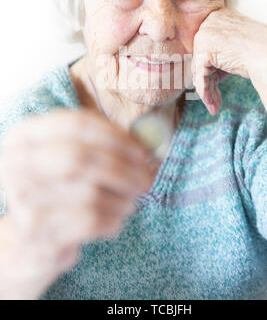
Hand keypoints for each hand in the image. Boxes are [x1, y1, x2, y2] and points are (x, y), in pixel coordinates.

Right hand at [0, 108, 152, 298]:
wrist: (28, 241)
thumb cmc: (57, 190)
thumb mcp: (66, 158)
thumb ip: (100, 144)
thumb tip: (149, 141)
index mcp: (25, 136)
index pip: (77, 124)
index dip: (116, 136)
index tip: (143, 151)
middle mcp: (17, 165)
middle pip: (81, 158)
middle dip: (123, 169)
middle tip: (147, 179)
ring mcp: (23, 200)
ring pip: (90, 193)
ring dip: (122, 198)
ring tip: (130, 201)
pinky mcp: (37, 233)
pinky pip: (90, 222)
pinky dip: (113, 220)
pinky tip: (116, 219)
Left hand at [191, 7, 265, 114]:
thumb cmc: (260, 52)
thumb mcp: (235, 50)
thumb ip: (219, 56)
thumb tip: (202, 76)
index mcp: (218, 17)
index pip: (207, 46)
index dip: (210, 68)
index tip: (214, 85)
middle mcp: (208, 22)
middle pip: (201, 58)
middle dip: (208, 81)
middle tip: (214, 100)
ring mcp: (204, 34)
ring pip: (199, 68)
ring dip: (206, 90)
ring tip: (214, 105)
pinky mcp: (203, 49)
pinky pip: (200, 75)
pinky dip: (206, 91)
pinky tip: (213, 103)